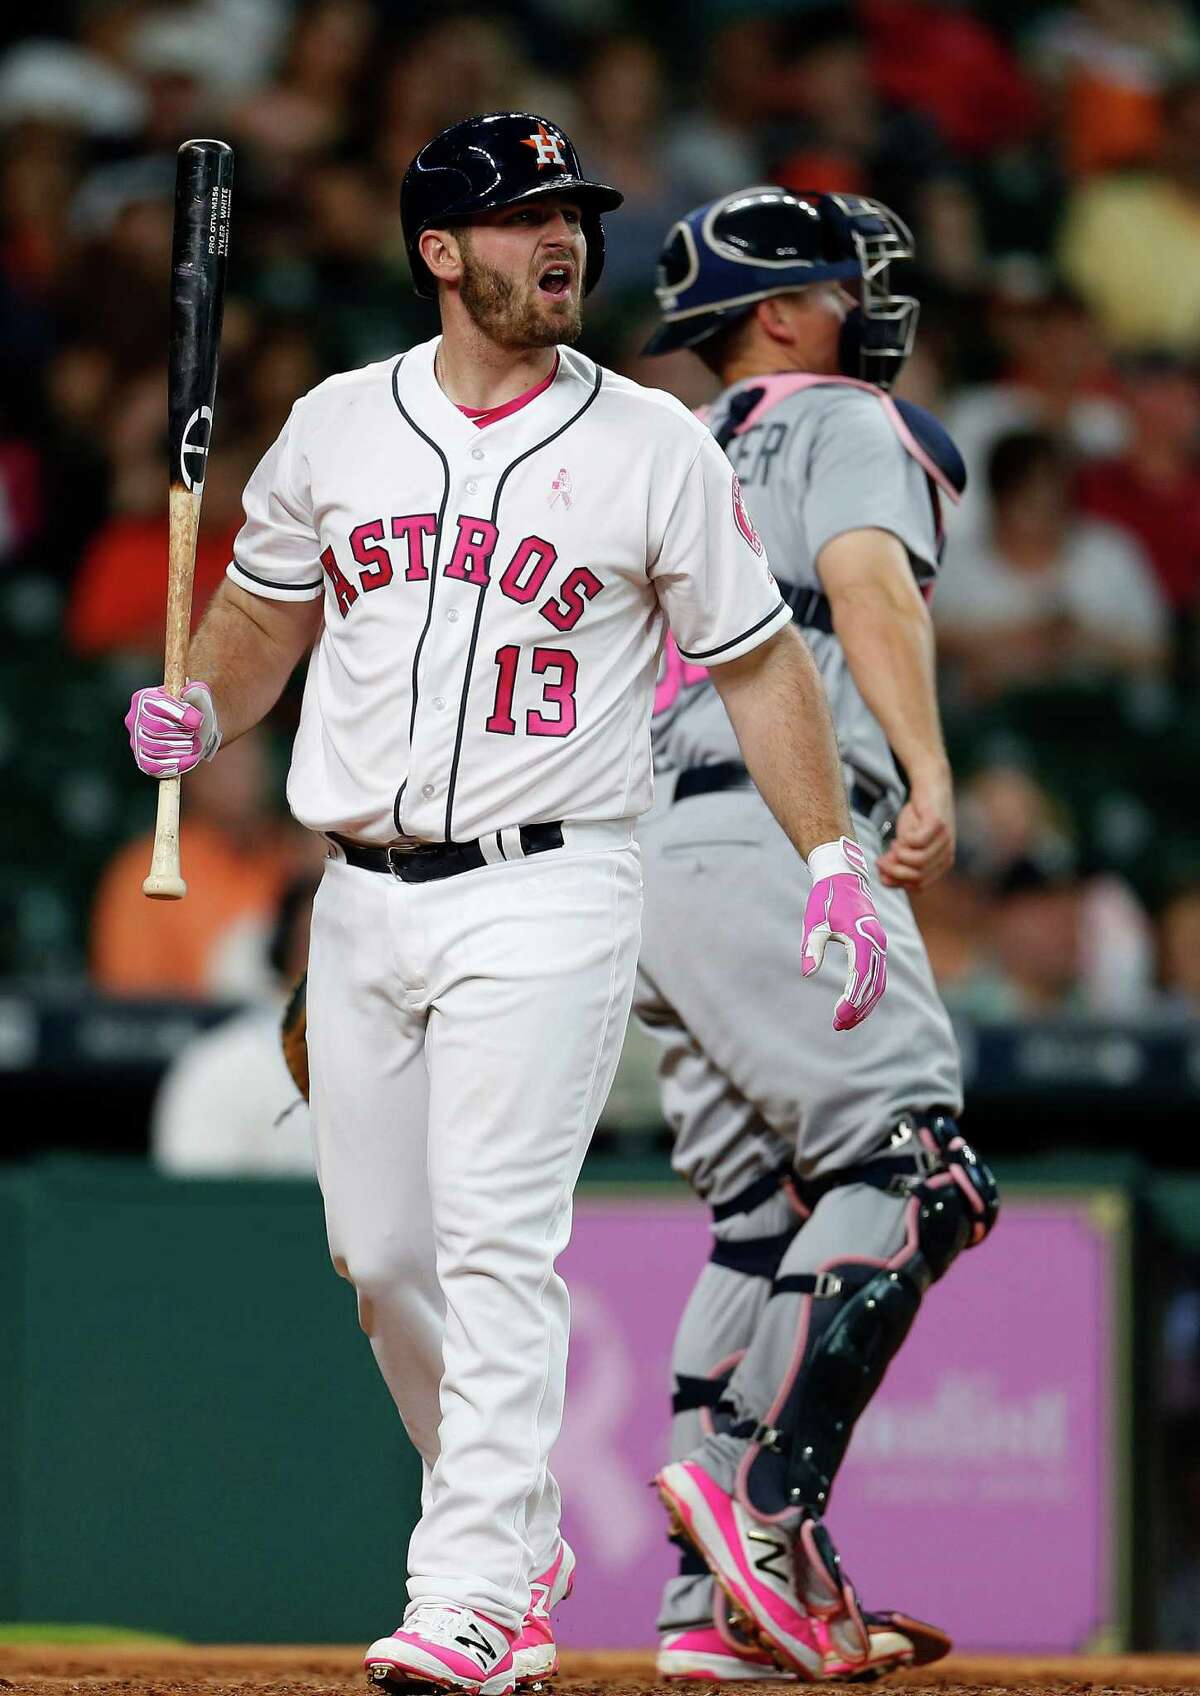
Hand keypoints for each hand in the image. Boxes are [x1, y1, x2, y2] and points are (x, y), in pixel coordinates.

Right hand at [125, 680, 219, 776]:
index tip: (198, 721)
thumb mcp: (198, 695)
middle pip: (157, 729)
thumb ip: (196, 690)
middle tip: (195, 735)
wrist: (195, 730)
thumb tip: (189, 691)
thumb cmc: (193, 710)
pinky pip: (153, 766)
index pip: (159, 705)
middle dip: (182, 734)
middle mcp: (135, 717)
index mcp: (145, 698)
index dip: (180, 714)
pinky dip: (175, 765)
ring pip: (156, 748)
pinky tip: (190, 760)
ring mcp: (136, 739)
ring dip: (181, 749)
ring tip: (194, 746)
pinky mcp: (141, 758)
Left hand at [802, 837, 887, 1030]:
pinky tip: (854, 1005)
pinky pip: (877, 975)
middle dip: (858, 1009)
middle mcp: (876, 943)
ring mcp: (879, 945)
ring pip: (878, 983)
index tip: (838, 1017)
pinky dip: (868, 993)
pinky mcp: (876, 946)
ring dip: (864, 1004)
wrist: (843, 878)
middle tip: (838, 1026)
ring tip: (846, 1022)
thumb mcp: (814, 922)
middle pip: (873, 985)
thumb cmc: (825, 899)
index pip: (860, 977)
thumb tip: (807, 973)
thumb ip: (811, 947)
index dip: (851, 1000)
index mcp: (862, 937)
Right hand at [876, 764, 954, 892]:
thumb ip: (897, 862)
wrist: (929, 787)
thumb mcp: (904, 844)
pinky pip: (917, 842)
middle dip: (893, 870)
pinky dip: (904, 840)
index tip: (882, 868)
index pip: (918, 886)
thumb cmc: (917, 818)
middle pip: (917, 877)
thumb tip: (884, 879)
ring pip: (918, 862)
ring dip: (899, 855)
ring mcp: (945, 841)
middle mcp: (947, 856)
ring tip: (892, 844)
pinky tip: (902, 834)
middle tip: (880, 860)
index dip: (896, 881)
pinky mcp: (938, 825)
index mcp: (941, 865)